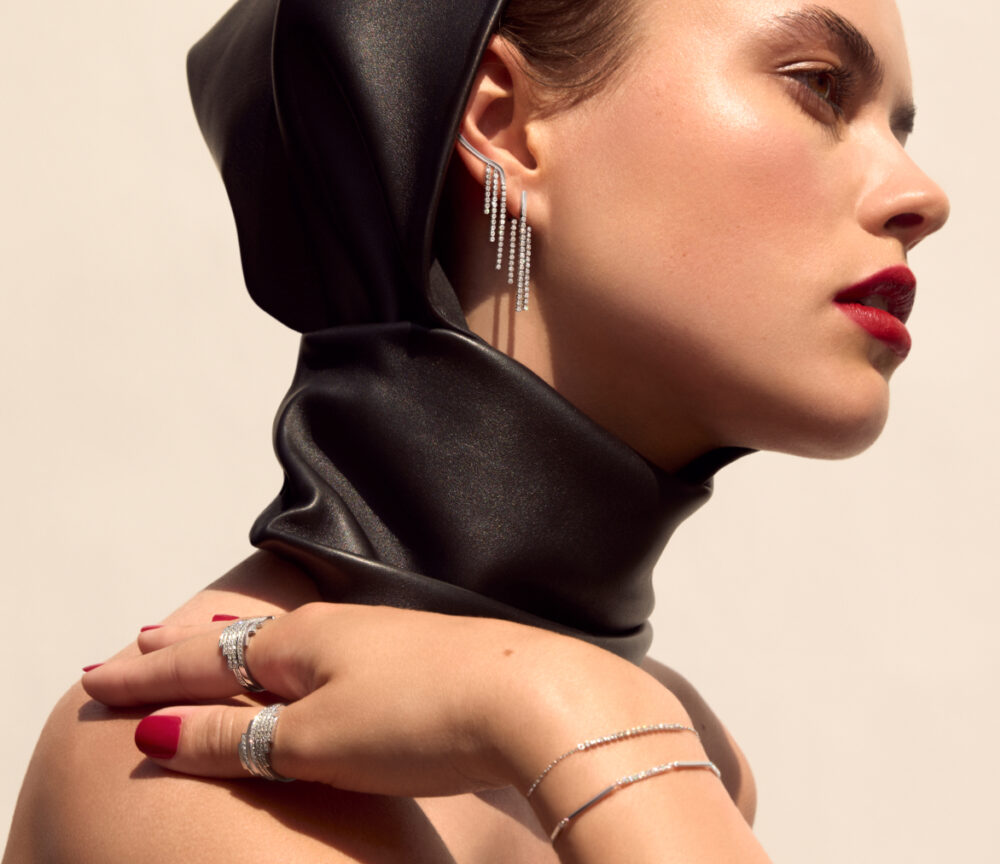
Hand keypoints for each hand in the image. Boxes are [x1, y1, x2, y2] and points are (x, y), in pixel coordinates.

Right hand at [82, 603, 676, 798]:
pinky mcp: (408, 659)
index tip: (100, 676)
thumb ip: (239, 736)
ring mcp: (373, 640)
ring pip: (279, 642)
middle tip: (130, 647)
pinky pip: (322, 653)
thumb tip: (164, 731)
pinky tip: (294, 664)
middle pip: (235, 639)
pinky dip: (282, 660)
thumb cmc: (422, 716)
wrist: (529, 697)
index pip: (201, 659)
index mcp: (299, 643)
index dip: (147, 675)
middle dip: (178, 650)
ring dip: (229, 649)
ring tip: (197, 642)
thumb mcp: (314, 739)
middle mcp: (332, 630)